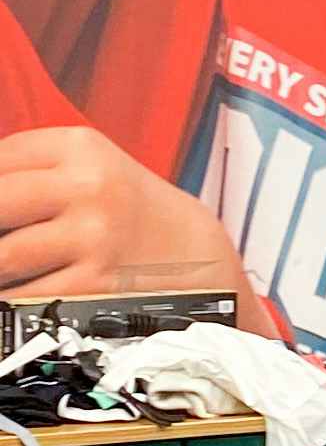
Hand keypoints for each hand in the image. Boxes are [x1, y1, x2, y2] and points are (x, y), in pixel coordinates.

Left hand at [0, 127, 267, 330]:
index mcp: (81, 147)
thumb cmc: (118, 207)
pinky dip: (12, 297)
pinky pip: (22, 298)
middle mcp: (90, 186)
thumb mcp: (84, 166)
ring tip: (12, 266)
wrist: (186, 250)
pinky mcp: (93, 283)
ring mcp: (94, 236)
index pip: (0, 159)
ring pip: (2, 259)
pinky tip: (25, 288)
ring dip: (1, 268)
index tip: (4, 213)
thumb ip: (22, 170)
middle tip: (6, 237)